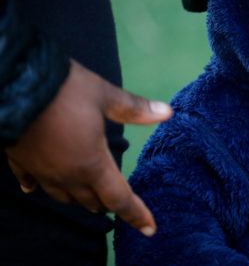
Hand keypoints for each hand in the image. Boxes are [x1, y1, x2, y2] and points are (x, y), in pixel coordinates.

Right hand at [4, 60, 171, 235]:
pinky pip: (30, 181)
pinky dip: (38, 186)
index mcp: (92, 163)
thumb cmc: (65, 90)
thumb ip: (135, 109)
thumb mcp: (105, 96)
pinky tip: (34, 188)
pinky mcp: (20, 160)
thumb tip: (168, 113)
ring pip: (62, 195)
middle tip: (121, 205)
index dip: (137, 214)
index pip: (120, 197)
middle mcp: (66, 174)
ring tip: (90, 198)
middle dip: (108, 203)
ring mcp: (41, 170)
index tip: (150, 228)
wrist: (14, 85)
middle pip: (91, 200)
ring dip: (79, 198)